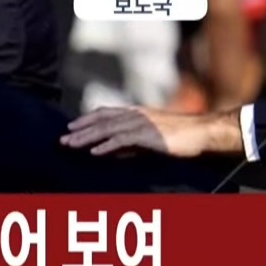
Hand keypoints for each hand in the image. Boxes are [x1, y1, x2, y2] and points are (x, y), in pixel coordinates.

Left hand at [60, 106, 235, 157]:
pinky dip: (107, 146)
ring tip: (71, 145)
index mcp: (135, 113)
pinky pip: (122, 140)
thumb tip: (111, 152)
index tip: (70, 126)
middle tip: (62, 138)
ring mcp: (141, 123)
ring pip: (107, 130)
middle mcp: (135, 115)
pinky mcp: (148, 135)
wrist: (203, 133)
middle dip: (80, 130)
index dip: (86, 119)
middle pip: (100, 121)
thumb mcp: (150, 139)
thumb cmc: (180, 136)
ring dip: (87, 138)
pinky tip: (95, 153)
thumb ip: (130, 144)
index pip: (104, 113)